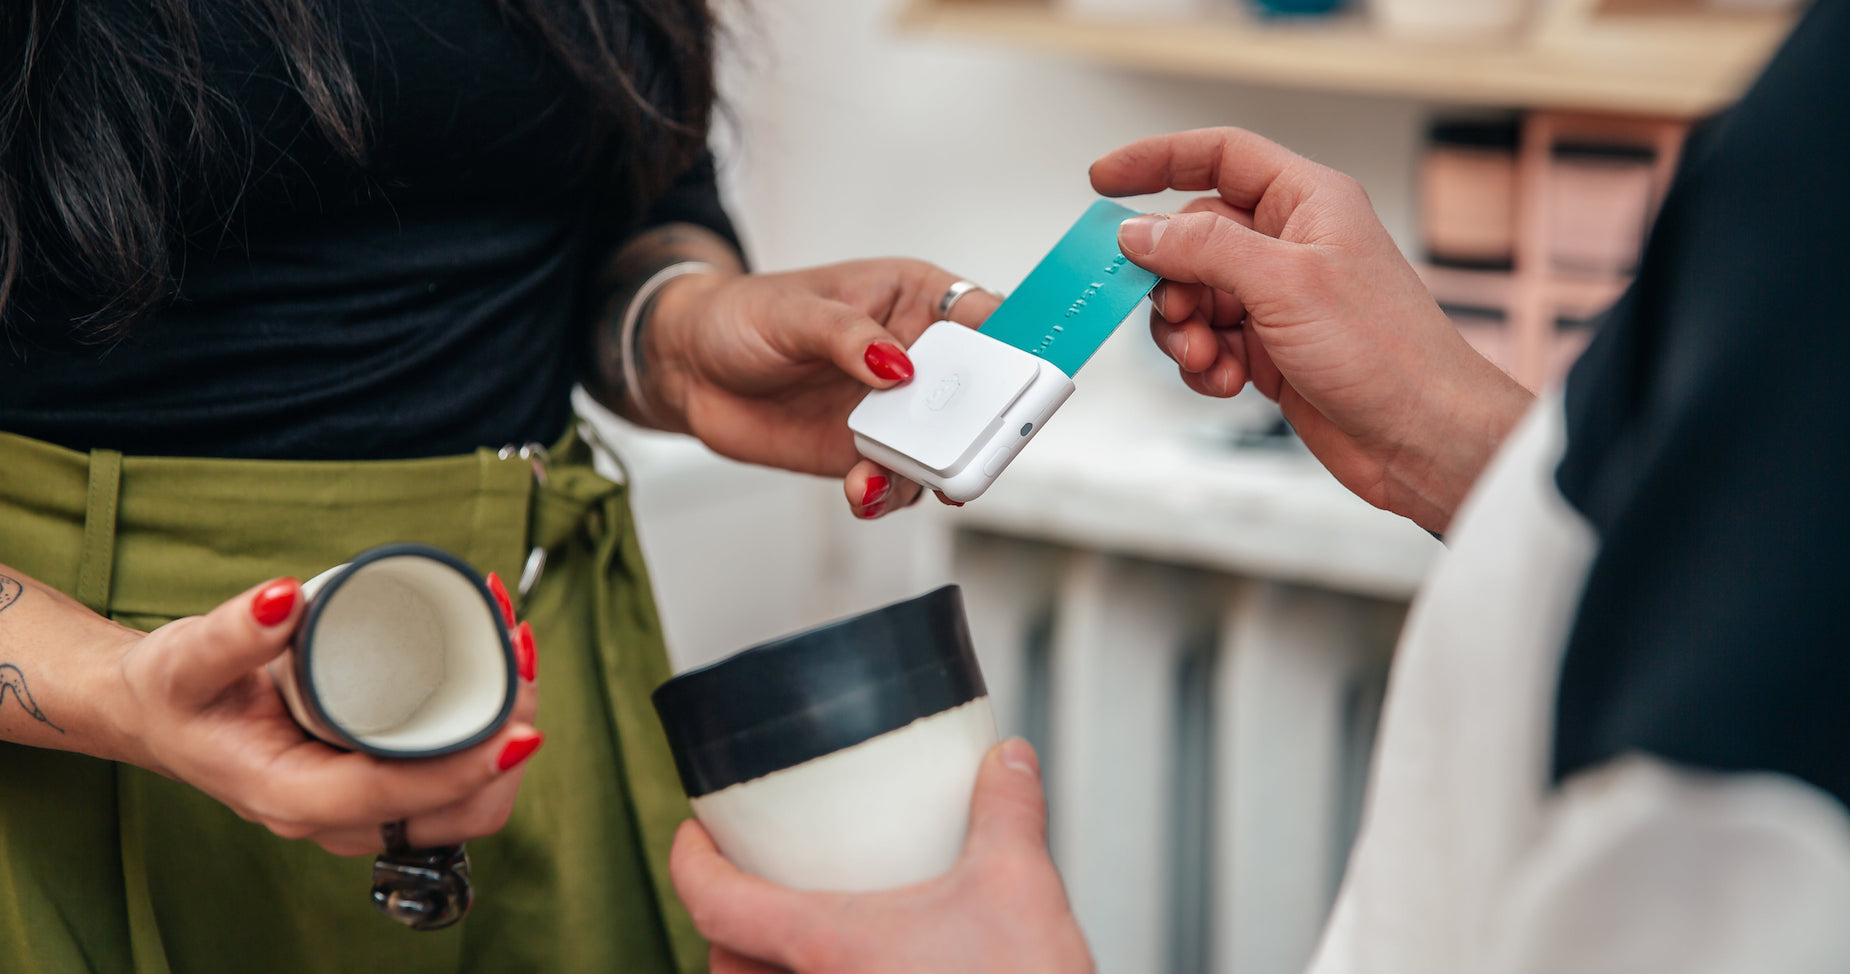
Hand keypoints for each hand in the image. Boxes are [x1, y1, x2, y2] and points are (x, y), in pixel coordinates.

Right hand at [107, 573, 542, 855]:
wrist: (160, 713)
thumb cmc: (174, 692)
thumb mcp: (185, 659)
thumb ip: (231, 632)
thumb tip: (283, 598)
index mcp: (295, 795)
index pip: (399, 795)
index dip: (467, 766)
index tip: (520, 728)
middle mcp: (337, 815)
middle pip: (455, 809)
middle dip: (505, 740)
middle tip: (518, 655)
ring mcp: (363, 807)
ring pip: (466, 800)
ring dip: (505, 734)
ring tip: (514, 651)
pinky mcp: (379, 784)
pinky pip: (453, 779)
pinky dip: (488, 735)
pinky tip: (499, 674)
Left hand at [640, 259, 999, 518]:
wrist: (690, 370)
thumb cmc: (743, 317)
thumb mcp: (792, 311)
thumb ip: (848, 336)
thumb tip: (896, 366)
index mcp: (914, 300)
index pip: (984, 317)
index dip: (1014, 344)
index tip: (1023, 373)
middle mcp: (917, 359)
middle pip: (981, 395)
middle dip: (985, 426)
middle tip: (975, 448)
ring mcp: (895, 412)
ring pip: (945, 449)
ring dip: (932, 470)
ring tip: (893, 474)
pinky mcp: (865, 454)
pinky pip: (896, 482)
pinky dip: (886, 493)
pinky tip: (862, 491)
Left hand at [670, 739, 1092, 973]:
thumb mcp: (1019, 887)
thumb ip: (1007, 811)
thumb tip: (1006, 761)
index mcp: (825, 948)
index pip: (716, 904)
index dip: (691, 863)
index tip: (695, 835)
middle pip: (722, 963)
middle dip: (726, 921)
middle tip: (749, 879)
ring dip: (759, 968)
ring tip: (795, 935)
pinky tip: (850, 973)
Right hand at [1090, 127, 1533, 533]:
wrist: (1421, 436)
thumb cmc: (1389, 352)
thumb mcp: (1284, 283)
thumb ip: (1204, 249)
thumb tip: (1141, 231)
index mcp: (1306, 203)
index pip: (1219, 157)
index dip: (1157, 161)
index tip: (1104, 180)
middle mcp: (1289, 246)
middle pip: (1192, 238)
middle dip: (1171, 281)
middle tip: (1176, 312)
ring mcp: (1278, 300)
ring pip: (1193, 297)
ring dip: (1185, 332)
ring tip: (1208, 357)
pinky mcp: (1269, 351)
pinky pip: (1207, 344)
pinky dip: (1204, 365)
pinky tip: (1227, 381)